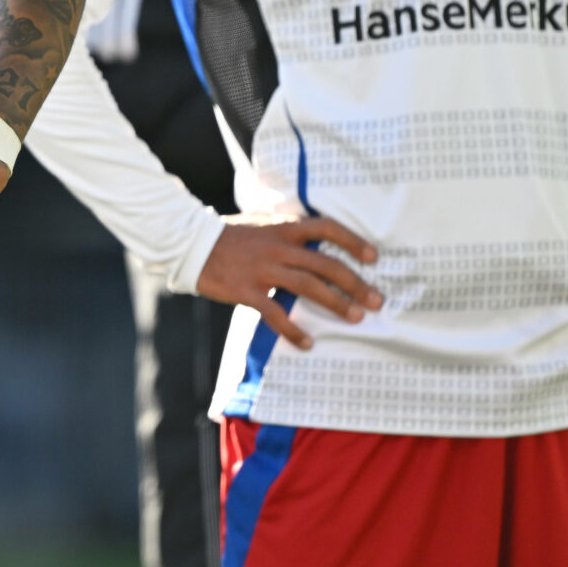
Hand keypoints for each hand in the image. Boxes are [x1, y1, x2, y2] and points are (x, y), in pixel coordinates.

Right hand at [194, 215, 383, 350]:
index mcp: (283, 228)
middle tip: (376, 301)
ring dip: (336, 304)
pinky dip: (293, 330)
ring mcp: (263, 269)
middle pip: (325, 264)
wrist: (191, 243)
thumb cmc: (227, 234)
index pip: (326, 228)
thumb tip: (310, 235)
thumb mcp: (260, 223)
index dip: (353, 242)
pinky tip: (307, 343)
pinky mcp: (246, 290)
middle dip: (355, 283)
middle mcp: (278, 247)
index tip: (373, 258)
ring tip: (355, 318)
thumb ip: (284, 230)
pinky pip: (275, 313)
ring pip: (308, 287)